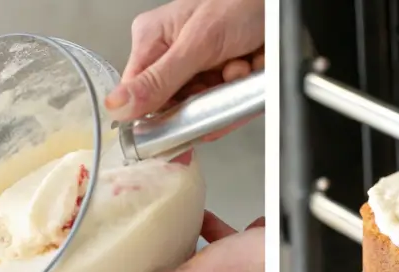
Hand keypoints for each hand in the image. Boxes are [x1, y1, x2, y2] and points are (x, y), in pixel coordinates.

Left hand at [97, 212, 264, 271]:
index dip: (187, 270)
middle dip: (213, 258)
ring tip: (244, 235)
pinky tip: (256, 231)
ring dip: (232, 248)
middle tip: (219, 241)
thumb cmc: (261, 269)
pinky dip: (253, 244)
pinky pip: (259, 263)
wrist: (307, 254)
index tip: (190, 253)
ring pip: (235, 270)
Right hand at [105, 0, 264, 140]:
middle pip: (175, 105)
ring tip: (237, 65)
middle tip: (217, 81)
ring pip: (206, 106)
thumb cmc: (239, 2)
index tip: (170, 132)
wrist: (279, 5)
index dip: (153, 117)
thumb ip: (159, 79)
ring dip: (227, 93)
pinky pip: (228, 103)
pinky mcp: (224, 76)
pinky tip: (249, 67)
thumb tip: (119, 106)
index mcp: (153, 40)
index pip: (139, 94)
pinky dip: (243, 91)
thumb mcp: (196, 43)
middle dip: (202, 100)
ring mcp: (201, 67)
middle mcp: (173, 54)